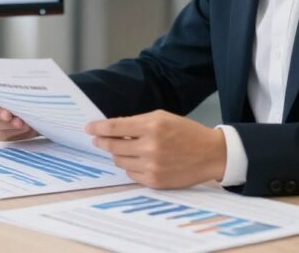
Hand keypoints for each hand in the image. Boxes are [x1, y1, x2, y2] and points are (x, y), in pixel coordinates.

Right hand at [0, 86, 37, 141]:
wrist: (33, 105)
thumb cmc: (21, 89)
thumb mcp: (16, 83)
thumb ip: (11, 83)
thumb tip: (15, 79)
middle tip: (8, 115)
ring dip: (8, 124)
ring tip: (22, 123)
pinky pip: (3, 134)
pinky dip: (15, 131)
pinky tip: (25, 127)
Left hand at [85, 109, 226, 188]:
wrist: (210, 154)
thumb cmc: (186, 132)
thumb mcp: (162, 118)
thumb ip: (137, 122)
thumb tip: (113, 128)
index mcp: (152, 126)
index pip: (115, 127)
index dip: (98, 128)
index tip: (88, 128)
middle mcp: (150, 147)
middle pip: (113, 146)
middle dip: (102, 141)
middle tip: (97, 139)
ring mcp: (152, 166)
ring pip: (120, 161)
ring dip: (118, 154)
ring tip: (125, 148)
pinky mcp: (155, 181)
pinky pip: (131, 174)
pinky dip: (130, 166)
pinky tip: (138, 160)